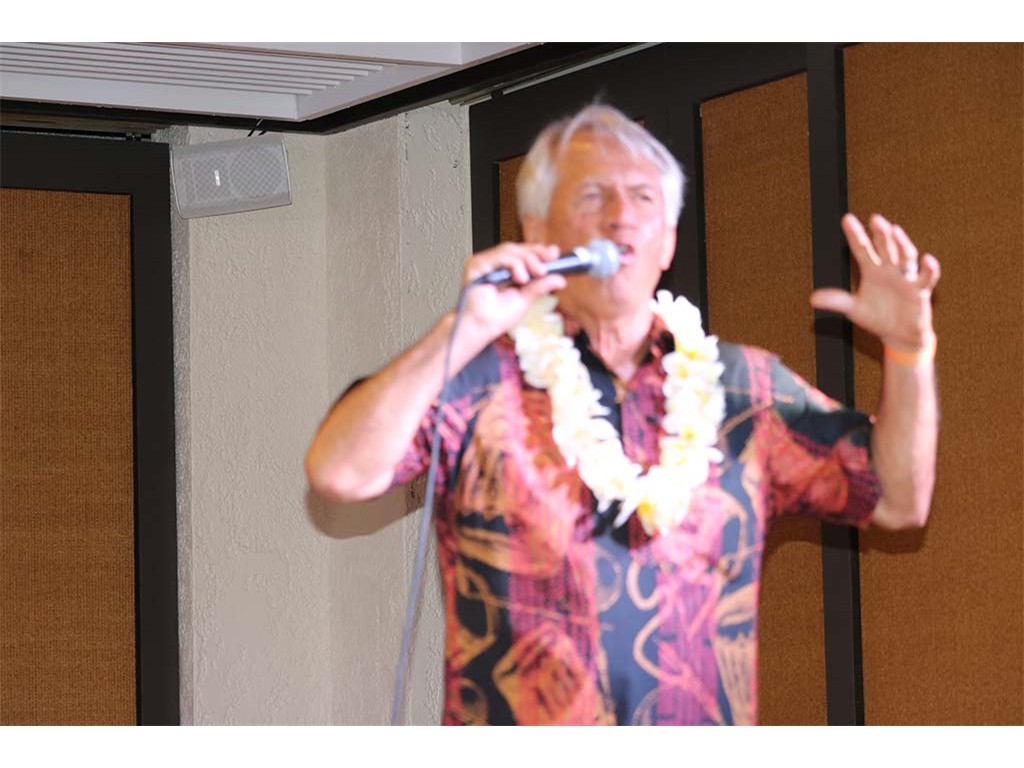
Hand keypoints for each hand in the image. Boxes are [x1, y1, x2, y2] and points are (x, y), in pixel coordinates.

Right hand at [459, 242, 566, 344]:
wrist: (479, 328)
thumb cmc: (494, 317)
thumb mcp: (525, 300)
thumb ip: (540, 287)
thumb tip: (560, 279)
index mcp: (505, 270)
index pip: (523, 253)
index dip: (539, 251)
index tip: (554, 254)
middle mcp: (494, 264)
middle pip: (517, 249)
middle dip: (535, 254)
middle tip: (549, 263)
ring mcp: (484, 263)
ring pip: (509, 250)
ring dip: (527, 260)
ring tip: (537, 273)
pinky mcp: (476, 265)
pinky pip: (498, 257)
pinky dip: (513, 264)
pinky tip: (521, 277)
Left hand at [811, 213, 940, 351]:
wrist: (898, 335)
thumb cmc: (877, 318)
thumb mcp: (853, 310)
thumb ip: (837, 301)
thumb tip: (812, 299)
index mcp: (872, 271)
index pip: (862, 249)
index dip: (855, 235)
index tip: (846, 219)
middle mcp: (890, 270)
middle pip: (885, 248)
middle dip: (880, 234)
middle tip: (875, 219)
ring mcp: (906, 278)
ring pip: (906, 257)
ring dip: (902, 244)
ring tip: (895, 231)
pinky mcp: (920, 291)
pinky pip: (926, 277)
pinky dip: (929, 269)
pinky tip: (927, 259)